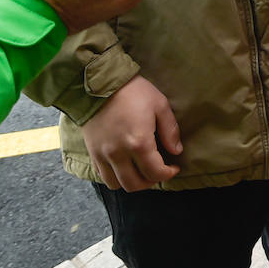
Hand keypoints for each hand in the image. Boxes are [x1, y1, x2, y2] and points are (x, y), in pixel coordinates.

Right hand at [82, 75, 180, 190]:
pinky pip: (102, 175)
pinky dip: (114, 177)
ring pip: (116, 184)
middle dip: (150, 181)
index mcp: (139, 143)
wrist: (100, 82)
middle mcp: (119, 154)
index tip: (174, 167)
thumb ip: (170, 130)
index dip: (168, 174)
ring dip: (131, 182)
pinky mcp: (92, 152)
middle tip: (158, 171)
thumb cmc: (133, 91)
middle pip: (135, 185)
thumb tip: (176, 151)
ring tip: (140, 171)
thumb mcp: (160, 105)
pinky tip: (123, 166)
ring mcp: (102, 155)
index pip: (155, 172)